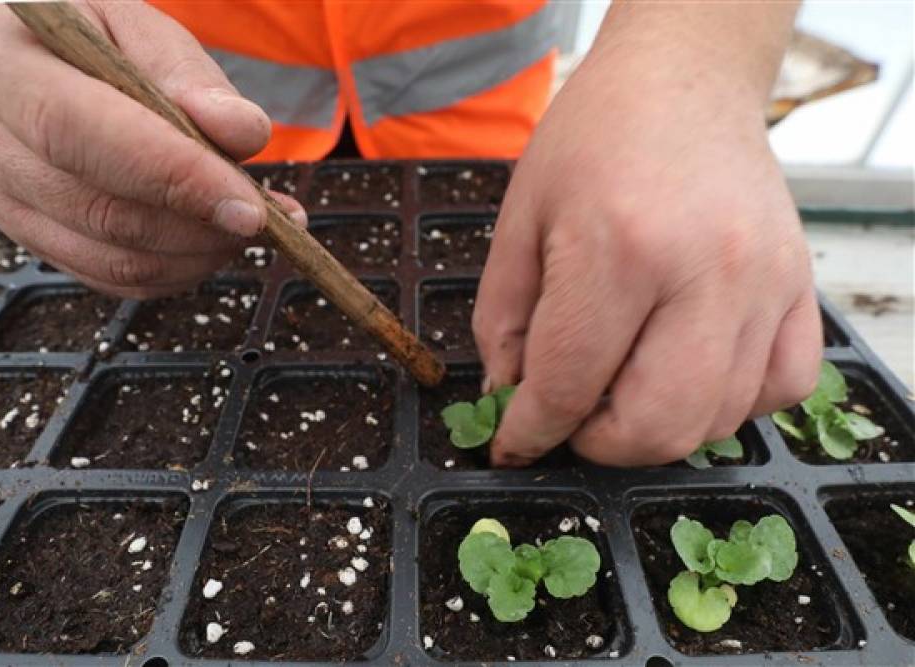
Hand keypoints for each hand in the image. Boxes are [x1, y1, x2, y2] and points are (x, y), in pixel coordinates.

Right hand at [0, 2, 304, 298]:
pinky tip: (212, 244)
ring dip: (192, 255)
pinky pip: (106, 276)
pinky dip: (172, 272)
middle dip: (192, 224)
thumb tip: (241, 132)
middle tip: (262, 218)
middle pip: (94, 206)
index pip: (75, 129)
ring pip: (104, 255)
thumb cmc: (88, 31)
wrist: (36, 55)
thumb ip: (188, 74)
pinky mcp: (27, 234)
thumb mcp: (135, 23)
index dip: (168, 174)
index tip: (246, 205)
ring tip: (246, 227)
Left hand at [474, 40, 819, 466]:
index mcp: (619, 250)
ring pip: (718, 420)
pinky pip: (781, 389)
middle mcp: (705, 273)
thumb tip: (510, 398)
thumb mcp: (520, 219)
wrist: (682, 81)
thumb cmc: (592, 141)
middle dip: (598, 445)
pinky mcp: (800, 286)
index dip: (531, 430)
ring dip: (658, 429)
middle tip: (572, 418)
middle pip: (656, 425)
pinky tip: (691, 371)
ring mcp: (765, 284)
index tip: (513, 444)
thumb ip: (503, 319)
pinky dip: (731, 405)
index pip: (570, 383)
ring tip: (623, 386)